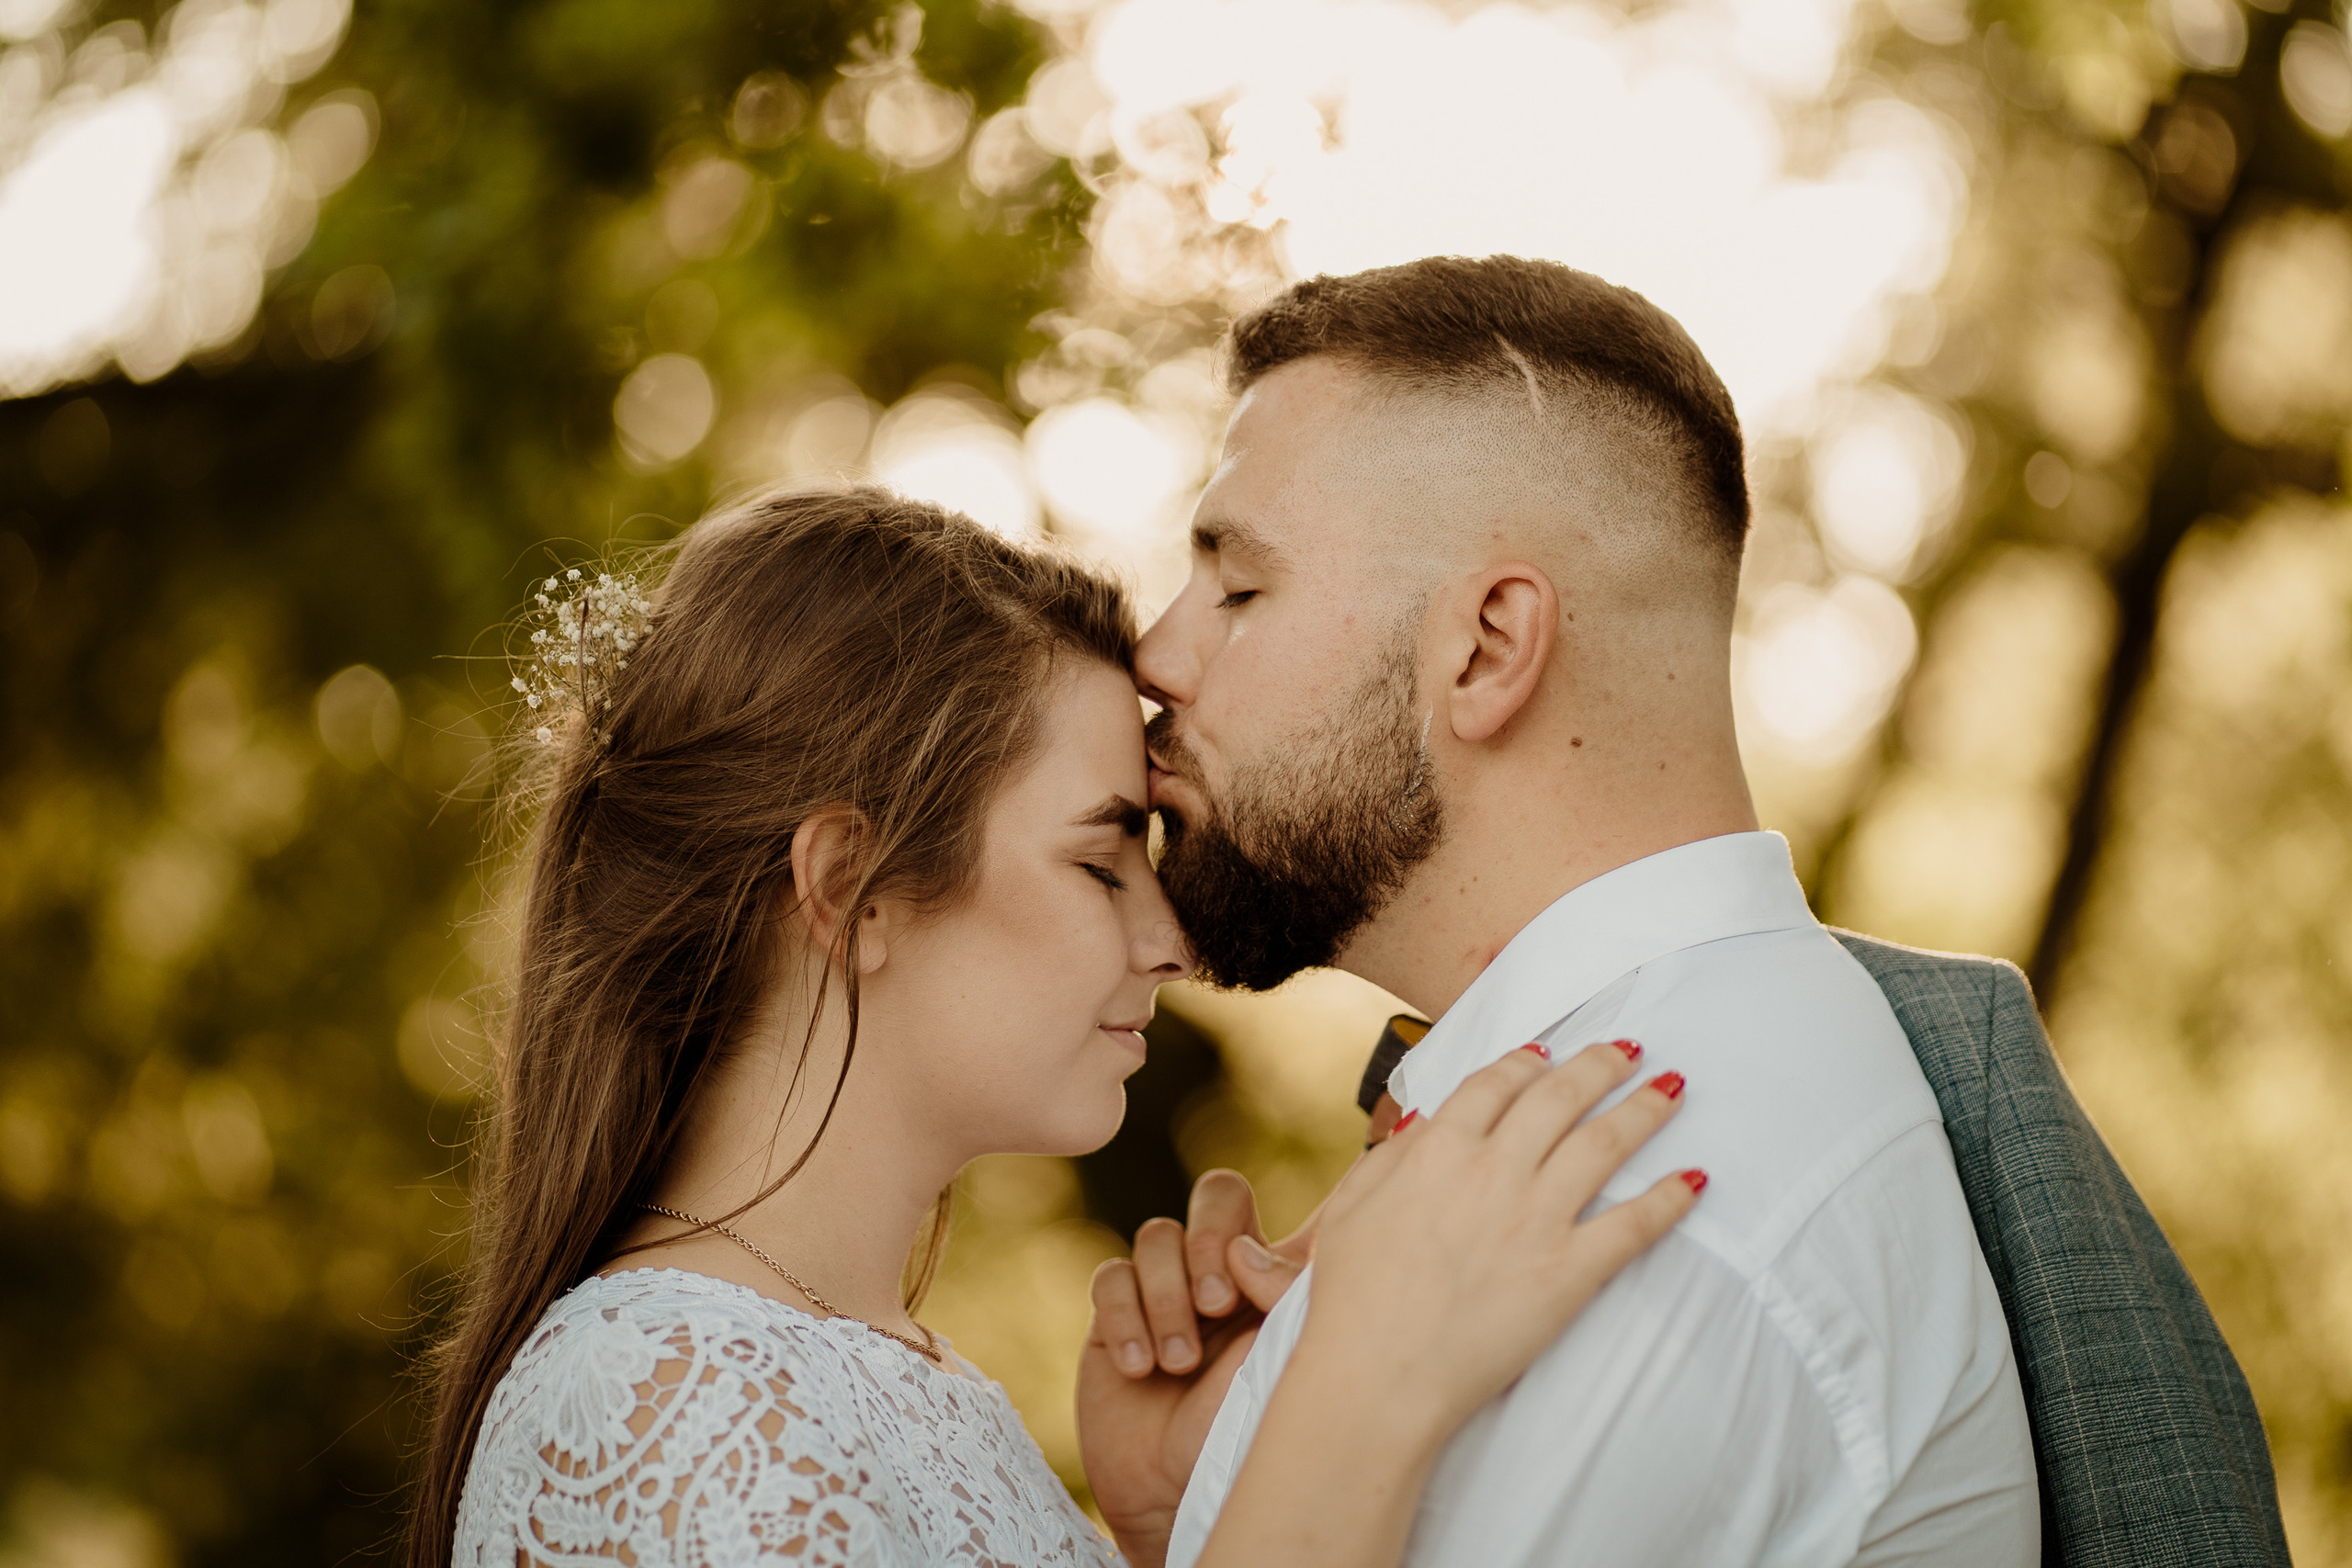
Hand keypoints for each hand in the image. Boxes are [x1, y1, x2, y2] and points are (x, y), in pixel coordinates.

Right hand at [1075, 1171, 1316, 1565]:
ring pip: (1158, 1234)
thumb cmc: (1240, 1436)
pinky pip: (1111, 1276)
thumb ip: (1282, 1296)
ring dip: (1166, 1296)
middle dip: (1211, 1237)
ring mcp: (1168, 1285)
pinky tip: (1140, 1366)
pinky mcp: (1116, 1311)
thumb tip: (1246, 1252)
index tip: (1367, 1150)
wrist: (1170, 1494)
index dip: (1337, 1178)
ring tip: (1178, 1364)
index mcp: (1281, 1275)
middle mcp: (1226, 1269)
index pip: (1310, 1208)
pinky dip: (1124, 1317)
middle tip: (1217, 1304)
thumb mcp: (1282, 1364)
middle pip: (1219, 1193)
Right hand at [1299, 1041, 1700, 1441]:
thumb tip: (1423, 1123)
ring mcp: (1535, 1219)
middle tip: (1629, 1050)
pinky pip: (1634, 1225)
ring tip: (1673, 1086)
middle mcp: (1492, 1171)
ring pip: (1605, 1144)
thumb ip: (1388, 1157)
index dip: (1528, 1061)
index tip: (1549, 1052)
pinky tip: (1695, 1180)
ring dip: (1646, 1109)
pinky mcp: (1568, 1273)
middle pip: (1561, 1097)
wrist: (1376, 1376)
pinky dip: (1669, 1199)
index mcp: (1437, 1150)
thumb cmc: (1352, 1300)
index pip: (1496, 1083)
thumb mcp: (1349, 1207)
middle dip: (1601, 1065)